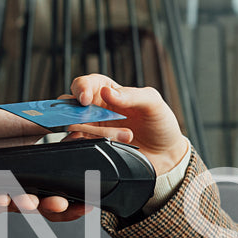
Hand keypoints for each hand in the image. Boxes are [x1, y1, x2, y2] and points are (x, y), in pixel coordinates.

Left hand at [0, 95, 116, 219]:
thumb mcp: (24, 123)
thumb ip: (54, 130)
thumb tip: (88, 131)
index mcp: (28, 173)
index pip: (57, 191)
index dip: (75, 199)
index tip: (90, 199)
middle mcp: (11, 189)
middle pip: (40, 208)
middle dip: (56, 208)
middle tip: (65, 203)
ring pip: (13, 208)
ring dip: (27, 206)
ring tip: (35, 202)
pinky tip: (5, 198)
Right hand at [68, 75, 189, 176]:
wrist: (166, 154)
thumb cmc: (160, 123)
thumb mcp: (152, 102)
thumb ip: (132, 95)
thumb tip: (106, 92)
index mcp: (108, 91)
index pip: (84, 84)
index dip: (80, 89)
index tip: (85, 99)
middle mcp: (97, 110)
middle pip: (70, 106)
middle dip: (76, 114)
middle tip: (92, 121)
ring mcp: (94, 130)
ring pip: (75, 128)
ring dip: (94, 133)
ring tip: (124, 137)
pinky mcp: (95, 148)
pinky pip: (80, 146)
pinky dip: (89, 146)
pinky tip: (109, 145)